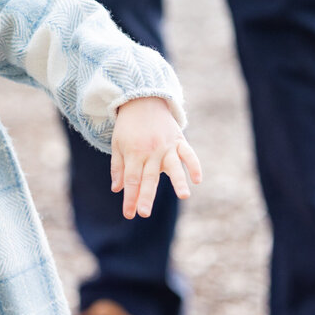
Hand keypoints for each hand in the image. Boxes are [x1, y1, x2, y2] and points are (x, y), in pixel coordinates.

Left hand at [110, 97, 201, 218]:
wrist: (142, 100)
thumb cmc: (128, 126)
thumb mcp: (117, 144)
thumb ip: (117, 167)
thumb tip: (117, 189)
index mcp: (133, 153)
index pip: (131, 179)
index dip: (130, 197)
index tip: (129, 214)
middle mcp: (150, 151)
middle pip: (148, 177)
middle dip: (146, 196)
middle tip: (143, 213)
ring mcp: (166, 146)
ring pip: (173, 166)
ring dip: (178, 181)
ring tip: (184, 195)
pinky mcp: (179, 140)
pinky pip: (189, 153)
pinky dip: (194, 165)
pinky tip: (197, 179)